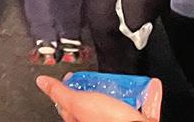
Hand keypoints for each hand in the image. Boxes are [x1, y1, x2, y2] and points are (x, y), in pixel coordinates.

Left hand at [36, 76, 153, 121]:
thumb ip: (60, 92)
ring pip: (121, 104)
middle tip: (102, 77)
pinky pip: (146, 107)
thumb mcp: (78, 102)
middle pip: (96, 102)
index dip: (69, 87)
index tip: (73, 75)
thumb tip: (42, 82)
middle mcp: (99, 121)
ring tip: (128, 79)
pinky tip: (152, 86)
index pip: (69, 103)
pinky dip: (150, 96)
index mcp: (80, 119)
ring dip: (127, 90)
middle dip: (100, 87)